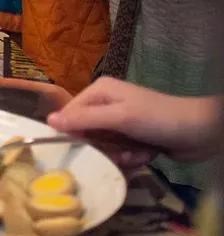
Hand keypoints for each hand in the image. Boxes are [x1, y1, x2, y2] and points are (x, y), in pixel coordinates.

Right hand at [47, 78, 221, 165]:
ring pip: (104, 146)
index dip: (75, 133)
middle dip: (104, 147)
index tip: (86, 148)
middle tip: (120, 152)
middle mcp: (107, 104)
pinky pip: (119, 152)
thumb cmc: (157, 118)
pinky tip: (145, 155)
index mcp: (100, 91)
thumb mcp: (119, 117)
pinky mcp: (133, 138)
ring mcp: (121, 122)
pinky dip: (132, 157)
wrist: (200, 132)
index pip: (71, 114)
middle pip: (87, 133)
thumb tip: (48, 121)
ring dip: (120, 155)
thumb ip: (84, 119)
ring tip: (136, 154)